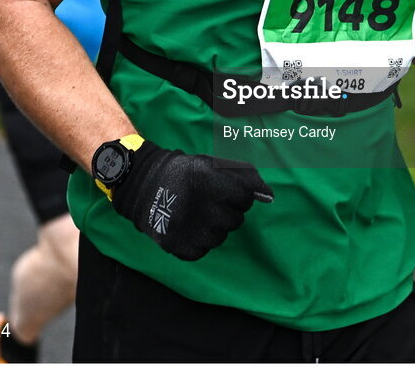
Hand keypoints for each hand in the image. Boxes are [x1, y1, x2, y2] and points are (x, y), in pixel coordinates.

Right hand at [111, 141, 273, 259]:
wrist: (144, 186)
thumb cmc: (185, 174)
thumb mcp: (212, 164)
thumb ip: (244, 176)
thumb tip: (269, 196)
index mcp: (208, 178)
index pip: (246, 195)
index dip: (240, 193)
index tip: (229, 191)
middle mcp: (200, 204)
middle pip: (236, 219)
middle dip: (228, 210)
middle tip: (210, 201)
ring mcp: (189, 228)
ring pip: (221, 236)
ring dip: (215, 226)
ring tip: (197, 213)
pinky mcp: (180, 246)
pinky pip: (205, 249)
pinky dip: (200, 240)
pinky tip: (189, 226)